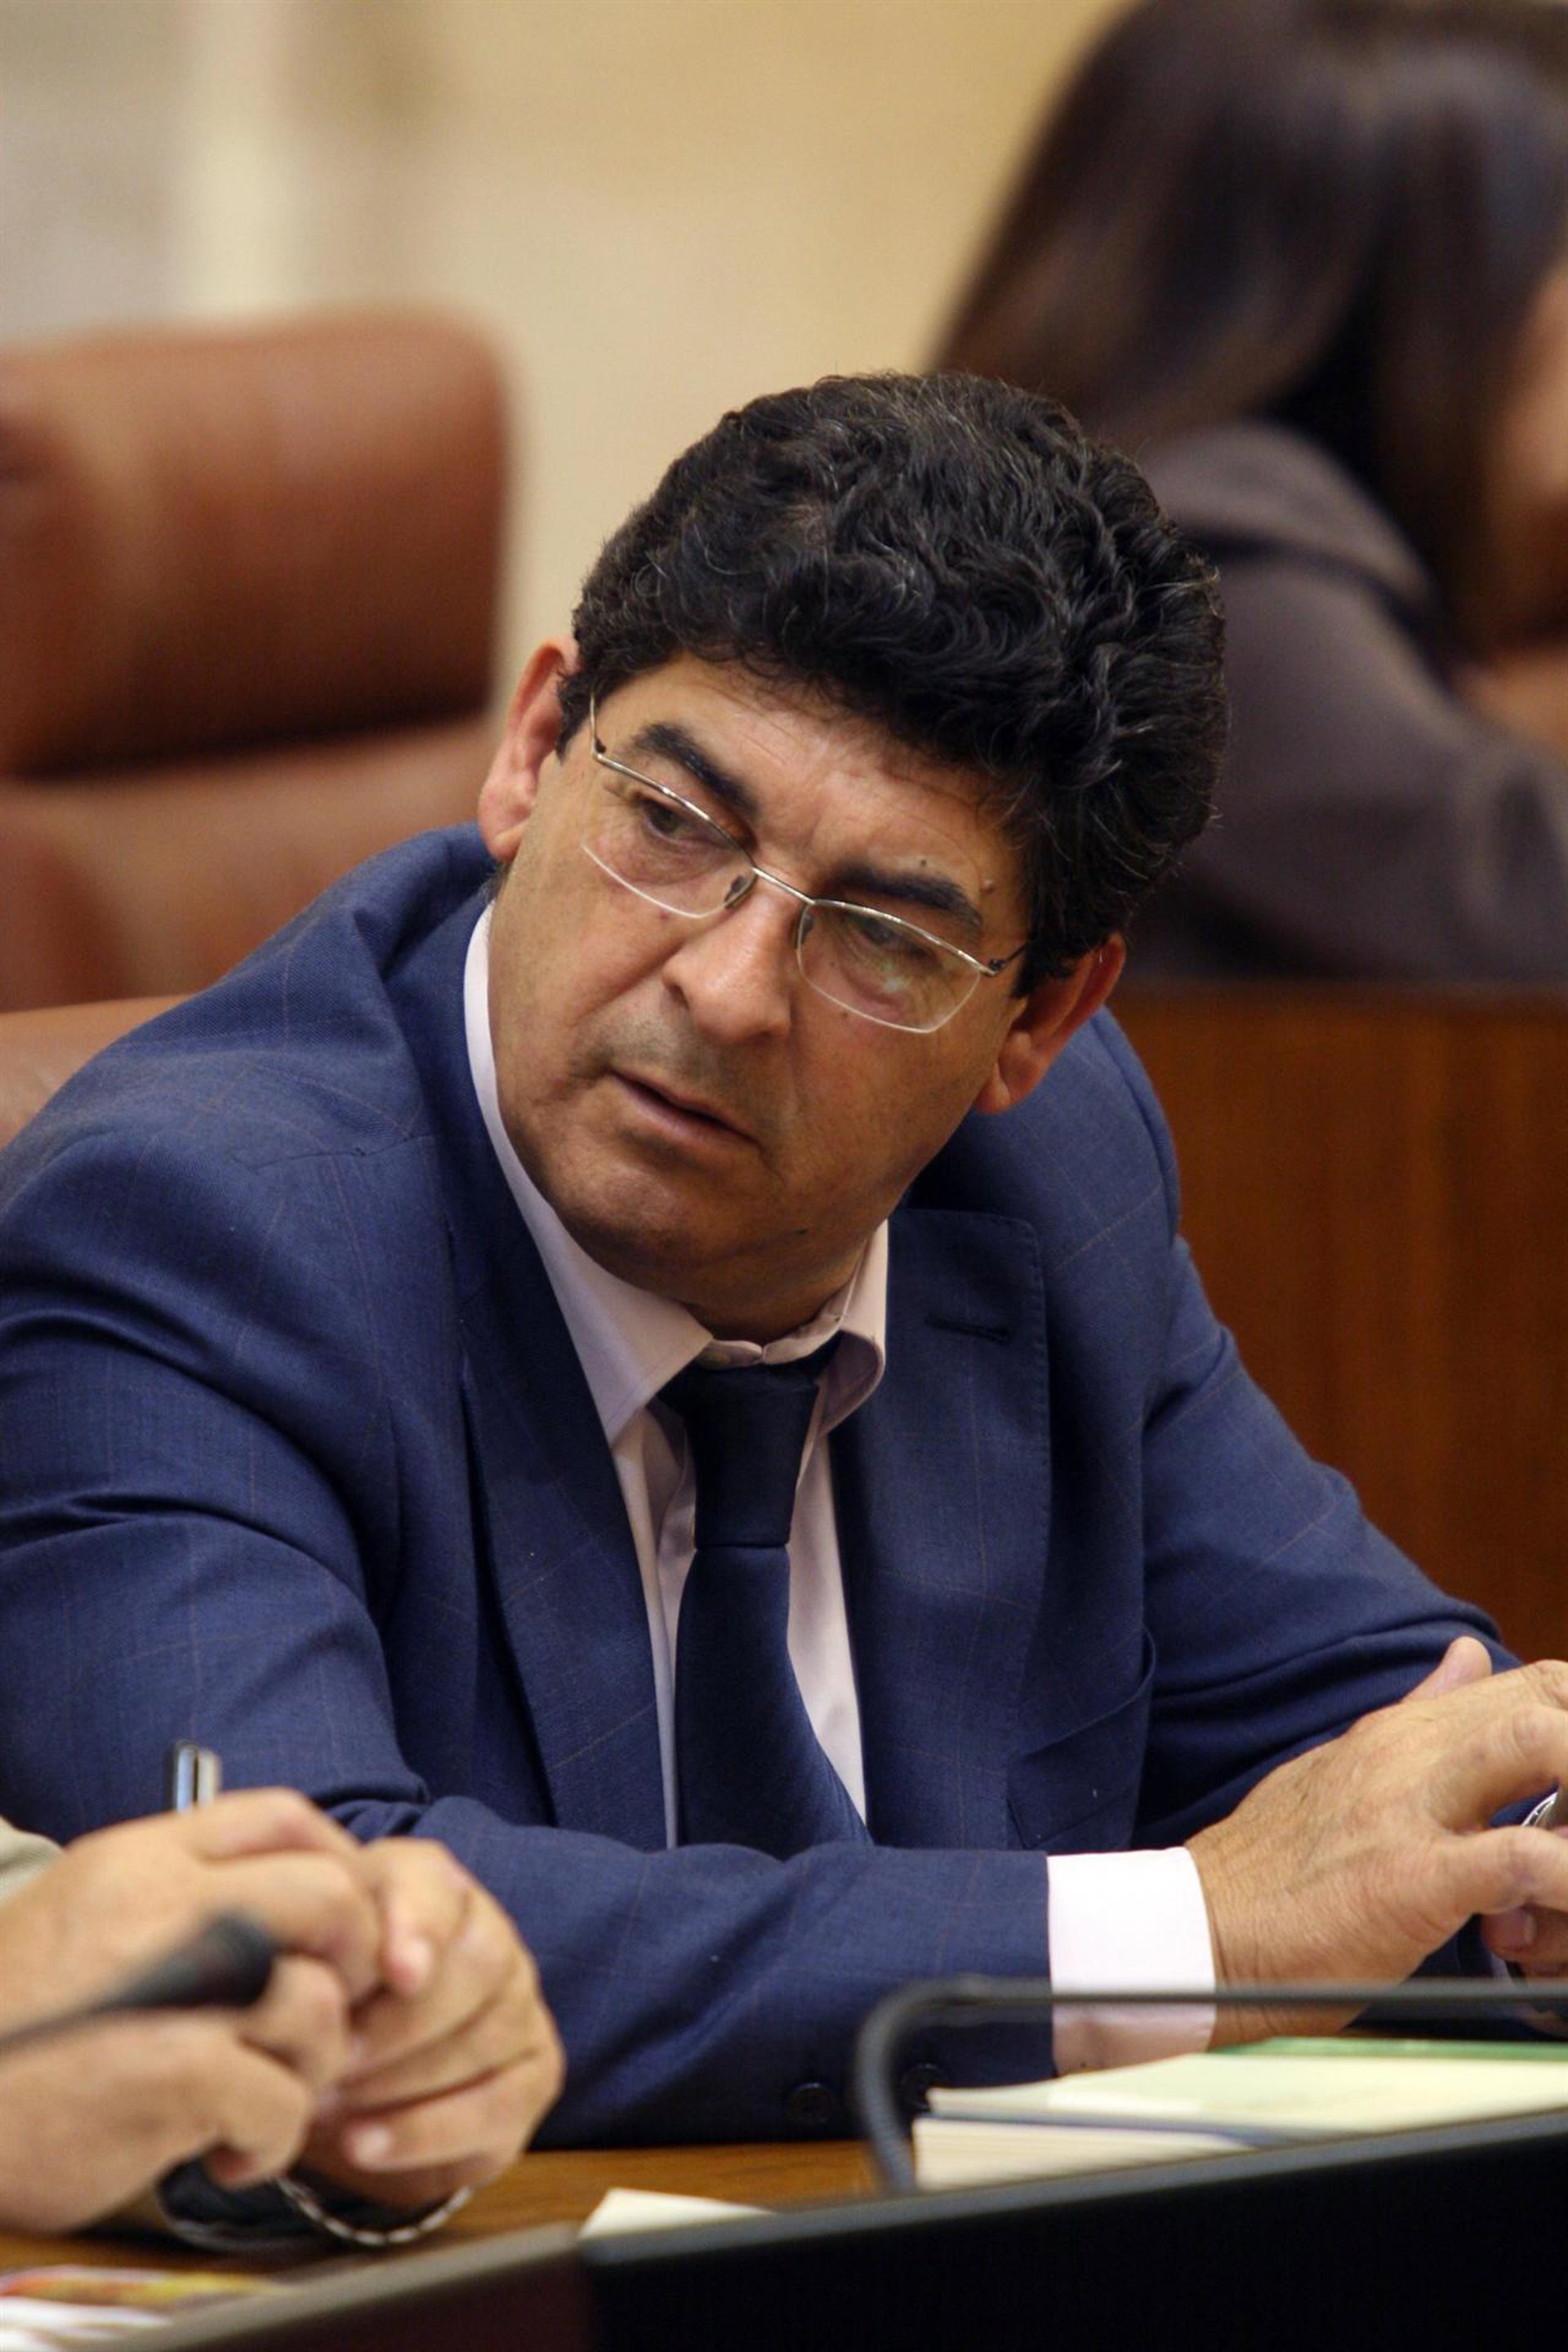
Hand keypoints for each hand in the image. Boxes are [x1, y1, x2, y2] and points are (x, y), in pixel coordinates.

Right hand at [0, 1793, 384, 2231]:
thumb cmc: (11, 2033)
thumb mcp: (84, 1921)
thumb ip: (175, 1901)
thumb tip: (291, 1912)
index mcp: (137, 1860)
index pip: (281, 1815)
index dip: (339, 1861)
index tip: (345, 1923)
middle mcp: (163, 1906)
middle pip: (330, 1894)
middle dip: (356, 1960)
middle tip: (329, 2018)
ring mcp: (174, 1988)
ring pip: (319, 2002)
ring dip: (314, 2067)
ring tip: (267, 2098)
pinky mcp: (175, 2074)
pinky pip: (284, 2098)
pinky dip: (274, 2139)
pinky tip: (232, 2155)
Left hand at [300, 1839, 562, 2210]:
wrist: (338, 2081)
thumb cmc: (318, 2005)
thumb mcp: (304, 1962)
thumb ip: (310, 1948)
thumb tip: (301, 1976)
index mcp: (433, 1888)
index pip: (440, 1890)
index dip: (420, 1929)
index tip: (397, 1973)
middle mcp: (491, 1937)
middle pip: (479, 1964)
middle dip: (402, 2022)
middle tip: (335, 2058)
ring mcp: (520, 2008)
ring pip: (490, 2036)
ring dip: (403, 2080)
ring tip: (331, 2105)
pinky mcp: (532, 2079)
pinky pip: (497, 2106)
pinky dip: (426, 2131)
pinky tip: (365, 2143)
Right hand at [1187, 1637, 1567, 2041]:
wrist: (1200, 1931)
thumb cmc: (1270, 1870)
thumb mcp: (1343, 1768)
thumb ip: (1418, 1713)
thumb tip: (1466, 1655)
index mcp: (1398, 1733)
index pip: (1527, 1685)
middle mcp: (1409, 1755)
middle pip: (1543, 1701)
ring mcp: (1409, 1809)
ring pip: (1537, 1746)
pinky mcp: (1411, 1877)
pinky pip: (1519, 1859)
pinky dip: (1562, 1879)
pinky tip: (1554, 1907)